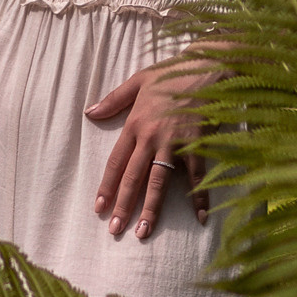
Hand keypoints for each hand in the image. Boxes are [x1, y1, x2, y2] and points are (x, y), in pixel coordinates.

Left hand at [86, 59, 209, 241]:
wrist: (207, 66)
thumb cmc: (172, 73)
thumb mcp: (138, 81)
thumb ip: (113, 100)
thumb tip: (89, 113)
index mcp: (135, 124)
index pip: (116, 162)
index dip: (107, 186)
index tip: (99, 208)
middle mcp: (152, 137)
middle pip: (134, 177)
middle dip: (123, 205)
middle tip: (115, 230)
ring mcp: (176, 143)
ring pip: (159, 182)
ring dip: (151, 209)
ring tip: (143, 231)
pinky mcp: (198, 144)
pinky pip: (196, 176)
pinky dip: (199, 197)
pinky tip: (199, 217)